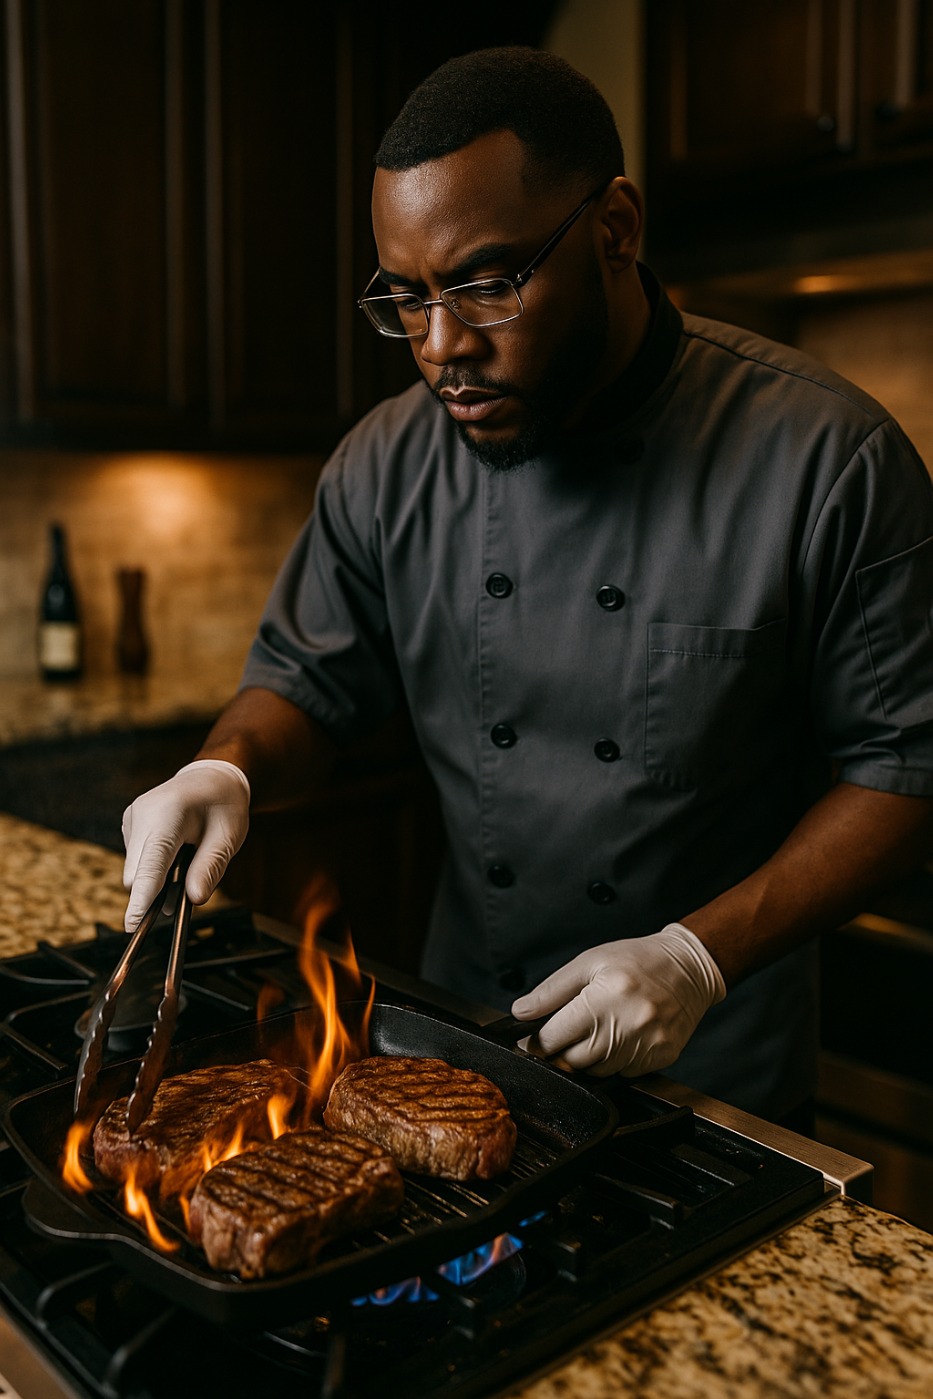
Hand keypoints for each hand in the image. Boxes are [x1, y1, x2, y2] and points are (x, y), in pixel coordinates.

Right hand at [122, 760, 249, 930]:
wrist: (211, 777)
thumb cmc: (224, 806)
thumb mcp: (229, 837)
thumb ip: (211, 867)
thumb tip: (194, 899)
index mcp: (169, 812)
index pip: (151, 863)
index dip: (142, 896)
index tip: (133, 924)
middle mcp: (142, 813)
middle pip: (137, 873)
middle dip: (156, 891)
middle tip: (190, 886)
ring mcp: (132, 818)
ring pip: (136, 870)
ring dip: (158, 878)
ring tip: (189, 857)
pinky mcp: (129, 824)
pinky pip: (137, 860)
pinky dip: (154, 866)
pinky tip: (177, 851)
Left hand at [510, 924, 725, 1076]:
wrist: (690, 968)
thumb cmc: (638, 960)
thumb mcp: (589, 962)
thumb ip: (551, 990)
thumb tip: (521, 1012)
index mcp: (604, 998)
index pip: (555, 1037)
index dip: (539, 1040)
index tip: (535, 1038)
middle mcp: (627, 1025)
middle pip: (572, 1061)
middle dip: (560, 1051)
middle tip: (564, 1034)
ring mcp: (646, 1046)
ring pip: (596, 1072)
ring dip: (586, 1058)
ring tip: (594, 1031)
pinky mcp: (660, 1058)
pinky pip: (622, 1073)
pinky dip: (612, 1061)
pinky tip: (617, 1038)